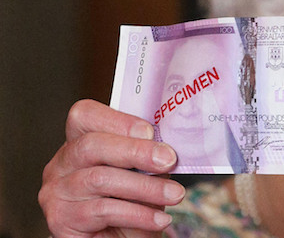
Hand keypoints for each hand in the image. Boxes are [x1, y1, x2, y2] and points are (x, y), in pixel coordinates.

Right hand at [39, 100, 184, 237]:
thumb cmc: (135, 205)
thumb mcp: (145, 174)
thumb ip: (148, 157)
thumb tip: (166, 147)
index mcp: (80, 143)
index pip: (85, 116)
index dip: (117, 120)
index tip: (150, 131)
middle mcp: (62, 164)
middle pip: (91, 145)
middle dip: (136, 151)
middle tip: (169, 160)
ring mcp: (57, 192)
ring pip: (101, 179)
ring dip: (145, 186)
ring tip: (174, 194)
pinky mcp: (61, 220)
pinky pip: (103, 210)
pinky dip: (138, 214)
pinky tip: (159, 219)